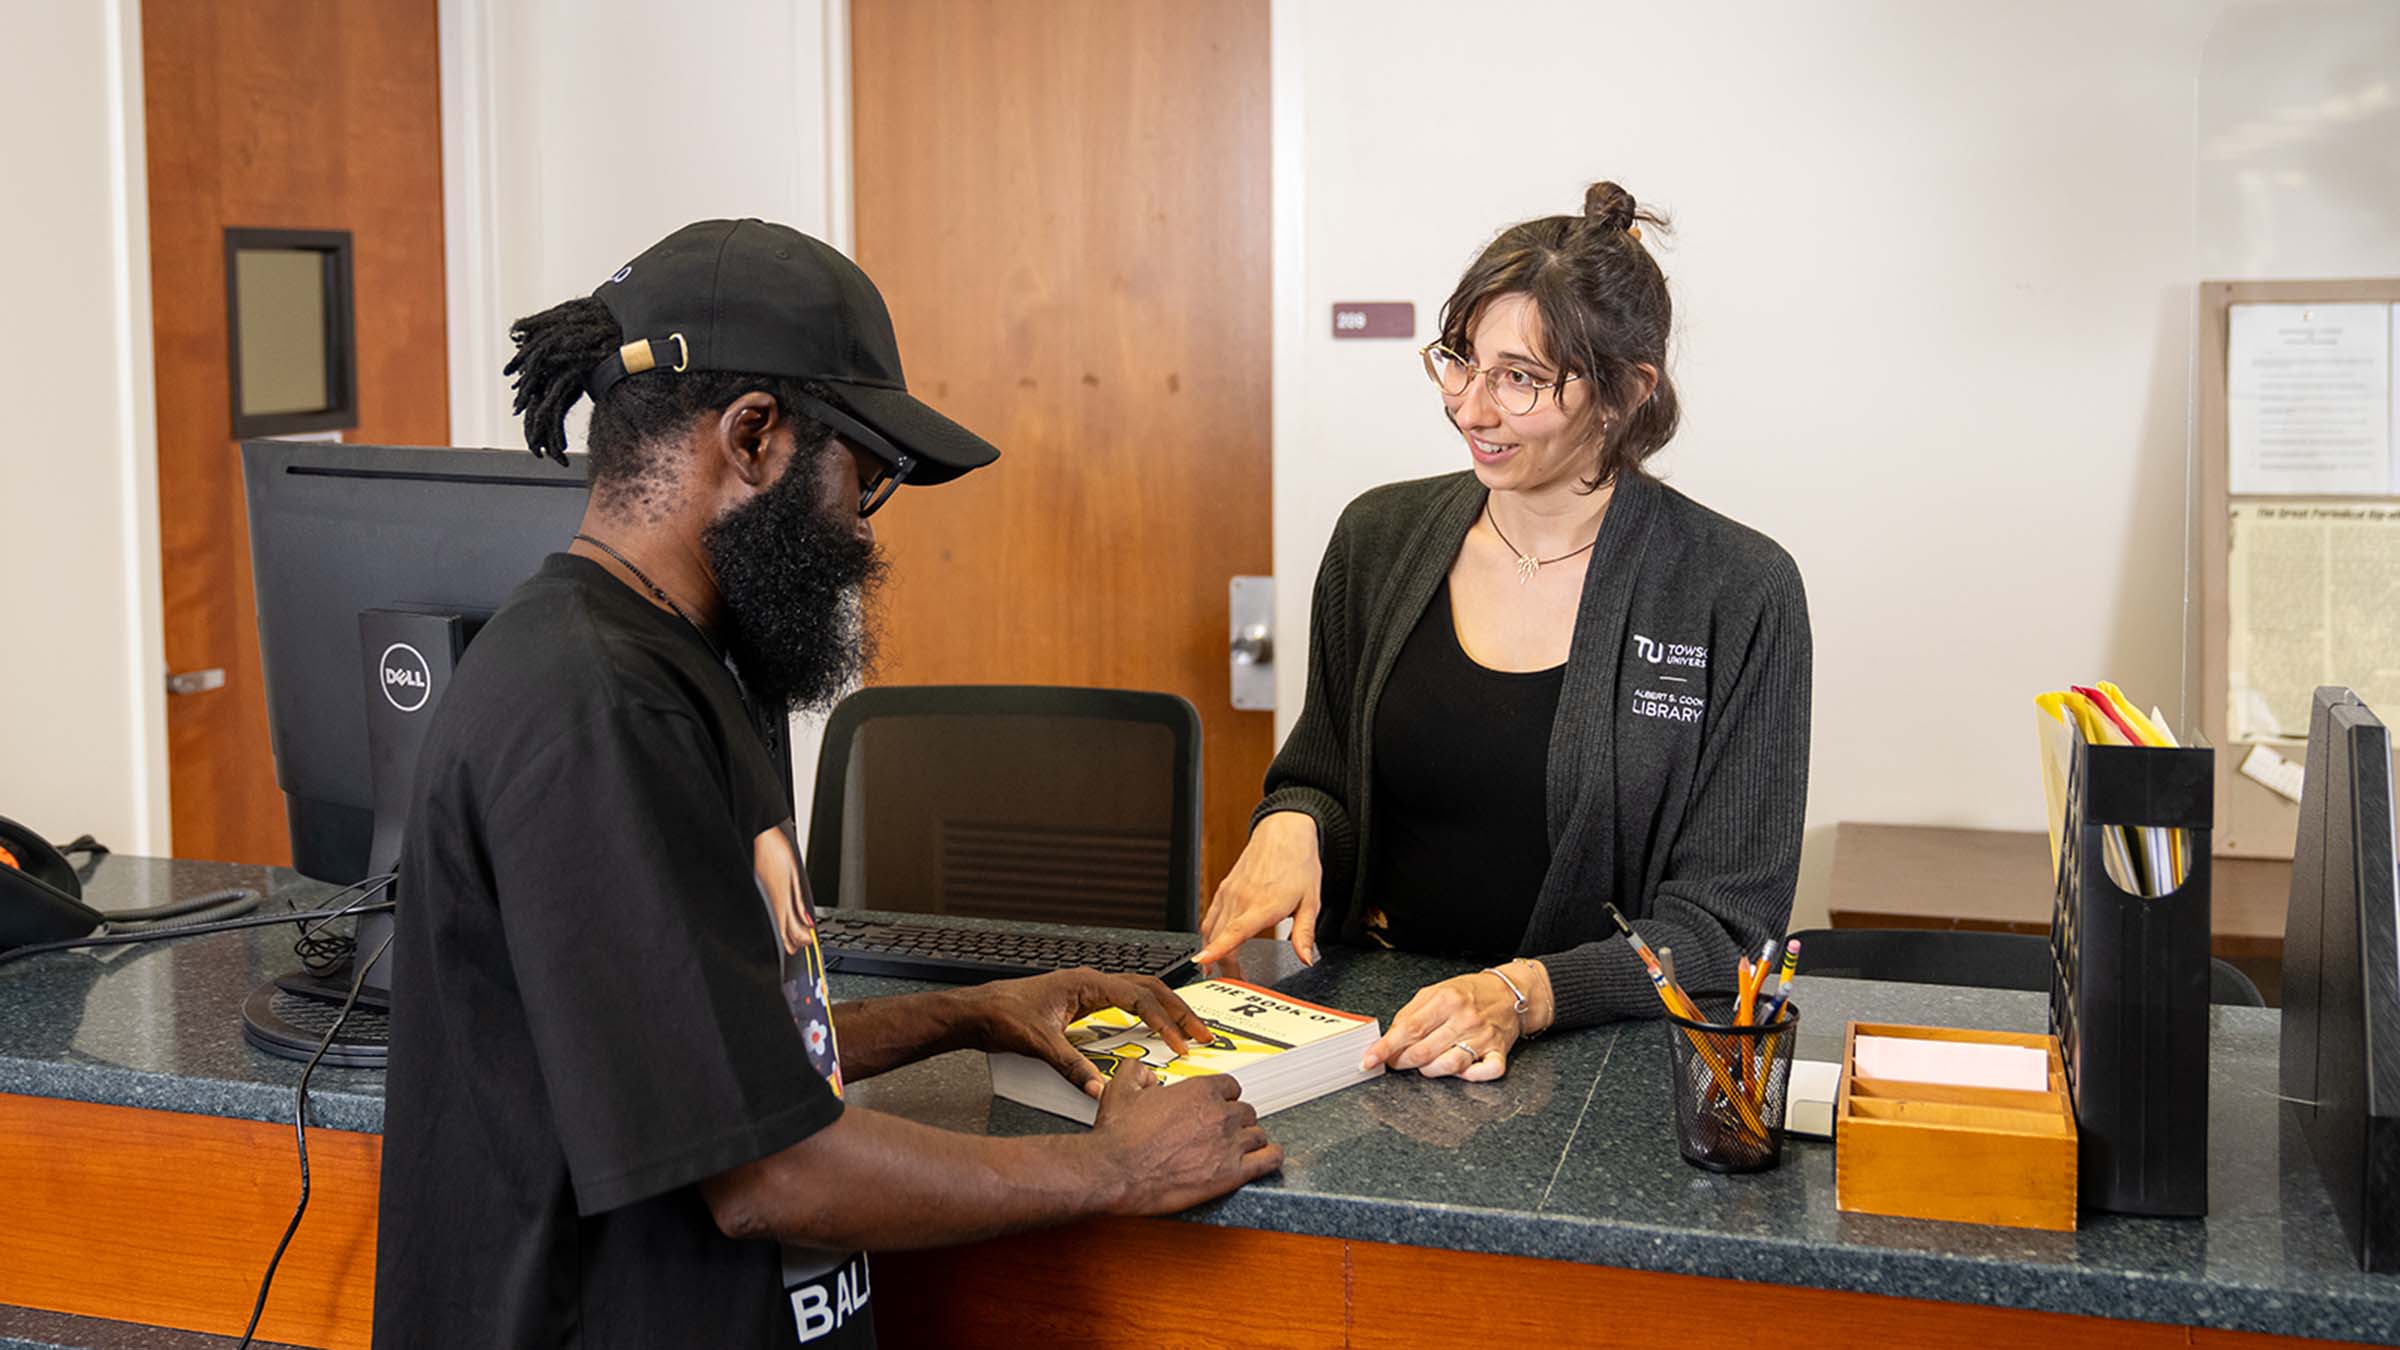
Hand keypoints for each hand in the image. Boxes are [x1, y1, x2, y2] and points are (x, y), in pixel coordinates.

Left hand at [965, 968, 1212, 1098]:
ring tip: (1188, 1032)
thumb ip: (1071, 1067)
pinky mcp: (1083, 1001)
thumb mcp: (1040, 1044)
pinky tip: (1154, 1030)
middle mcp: (1091, 981)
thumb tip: (1098, 1089)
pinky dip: (1146, 1013)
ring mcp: (1088, 989)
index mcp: (1086, 983)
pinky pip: (1125, 1002)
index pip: (1139, 998)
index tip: (1180, 1043)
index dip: (1164, 1021)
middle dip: (1178, 1010)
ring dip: (1165, 1010)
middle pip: (1149, 988)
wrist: (977, 1011)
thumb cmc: (1002, 1016)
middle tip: (1202, 1034)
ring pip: (1140, 992)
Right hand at [1092, 1069, 1283, 1214]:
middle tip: (1221, 1132)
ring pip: (1258, 1135)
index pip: (1231, 1086)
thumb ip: (1137, 1071)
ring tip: (1238, 1148)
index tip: (1217, 1106)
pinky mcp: (1233, 1173)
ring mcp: (1229, 1143)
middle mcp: (1220, 1113)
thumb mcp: (1120, 1089)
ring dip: (1249, 1140)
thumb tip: (1145, 1073)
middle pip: (1246, 1111)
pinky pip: (1269, 1160)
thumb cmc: (1118, 1136)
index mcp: (1200, 1090)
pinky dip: (1270, 1158)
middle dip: (1235, 1120)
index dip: (1224, 1097)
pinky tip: (1265, 1159)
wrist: (1114, 1171)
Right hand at [1195, 811, 1322, 966]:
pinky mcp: (1224, 888)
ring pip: (1210, 929)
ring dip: (1212, 951)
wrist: (1284, 832)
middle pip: (1220, 938)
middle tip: (1232, 982)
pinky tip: (1214, 944)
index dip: (1217, 951)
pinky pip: (1210, 916)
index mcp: (1263, 904)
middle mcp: (1241, 898)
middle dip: (1222, 965)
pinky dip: (1209, 934)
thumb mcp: (1311, 901)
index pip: (1234, 932)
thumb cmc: (1298, 862)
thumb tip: (1305, 958)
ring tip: (1218, 969)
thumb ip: (1304, 934)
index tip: (1203, 963)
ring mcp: (1229, 893)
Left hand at [1358, 962, 1551, 1081]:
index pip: (1408, 1029)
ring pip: (1449, 1066)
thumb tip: (1389, 1038)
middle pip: (1424, 1051)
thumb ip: (1411, 1013)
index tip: (1369, 1060)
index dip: (1385, 1048)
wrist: (1511, 992)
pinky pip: (1486, 1072)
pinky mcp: (1499, 1052)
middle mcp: (1465, 1019)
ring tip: (1424, 1063)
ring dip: (1429, 1070)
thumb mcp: (1435, 991)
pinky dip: (1472, 1076)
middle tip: (1395, 1061)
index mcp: (1446, 1000)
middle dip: (1402, 1061)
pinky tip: (1461, 1071)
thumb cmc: (1470, 992)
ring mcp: (1483, 1037)